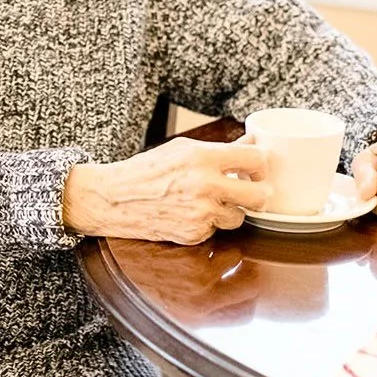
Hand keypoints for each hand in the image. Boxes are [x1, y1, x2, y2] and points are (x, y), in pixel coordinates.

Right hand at [63, 134, 270, 244]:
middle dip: (259, 193)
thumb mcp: (183, 149)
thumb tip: (252, 142)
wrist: (115, 198)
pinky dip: (209, 223)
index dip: (261, 164)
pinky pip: (217, 229)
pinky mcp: (194, 234)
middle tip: (252, 190)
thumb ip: (221, 149)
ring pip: (240, 216)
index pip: (256, 160)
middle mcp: (205, 186)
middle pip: (260, 196)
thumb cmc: (147, 170)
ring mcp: (201, 213)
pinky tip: (191, 213)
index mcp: (203, 158)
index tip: (257, 168)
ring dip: (231, 210)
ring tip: (211, 200)